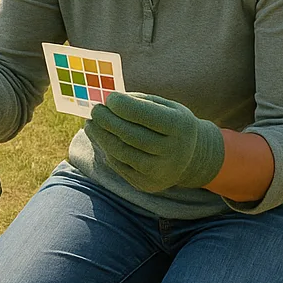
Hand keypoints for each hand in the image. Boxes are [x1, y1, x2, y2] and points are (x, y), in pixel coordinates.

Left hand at [84, 91, 225, 192]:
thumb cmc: (171, 123)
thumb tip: (106, 103)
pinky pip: (119, 166)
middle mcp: (171, 151)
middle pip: (129, 135)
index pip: (144, 114)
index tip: (109, 98)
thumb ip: (139, 102)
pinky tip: (100, 138)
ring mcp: (159, 171)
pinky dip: (106, 150)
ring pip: (120, 152)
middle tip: (95, 110)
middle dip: (107, 121)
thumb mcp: (165, 107)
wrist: (190, 157)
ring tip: (91, 123)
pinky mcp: (146, 184)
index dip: (122, 105)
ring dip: (101, 136)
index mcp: (178, 126)